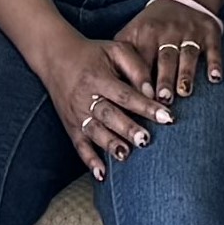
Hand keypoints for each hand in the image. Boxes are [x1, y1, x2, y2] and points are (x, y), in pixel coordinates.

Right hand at [28, 30, 173, 175]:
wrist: (56, 57)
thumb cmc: (94, 53)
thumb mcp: (116, 50)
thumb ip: (136, 68)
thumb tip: (153, 91)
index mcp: (98, 77)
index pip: (125, 94)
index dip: (146, 106)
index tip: (167, 116)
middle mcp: (85, 97)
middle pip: (108, 114)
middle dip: (127, 128)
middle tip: (146, 139)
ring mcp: (76, 113)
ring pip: (94, 132)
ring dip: (110, 144)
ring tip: (126, 154)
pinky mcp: (70, 126)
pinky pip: (79, 145)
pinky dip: (89, 161)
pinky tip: (102, 174)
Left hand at [111, 0, 223, 108]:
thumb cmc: (152, 25)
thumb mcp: (133, 32)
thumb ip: (122, 55)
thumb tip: (109, 87)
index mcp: (146, 33)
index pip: (142, 59)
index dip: (141, 79)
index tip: (139, 100)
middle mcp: (169, 32)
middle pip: (165, 58)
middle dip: (164, 78)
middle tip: (162, 100)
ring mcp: (190, 32)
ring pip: (188, 54)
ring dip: (186, 74)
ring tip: (184, 93)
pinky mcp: (210, 32)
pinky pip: (213, 49)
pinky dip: (215, 63)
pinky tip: (215, 79)